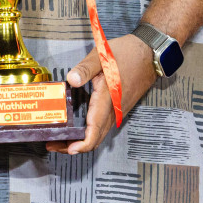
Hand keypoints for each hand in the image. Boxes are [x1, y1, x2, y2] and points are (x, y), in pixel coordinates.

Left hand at [45, 34, 158, 154]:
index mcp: (107, 99)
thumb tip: (71, 79)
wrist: (148, 55)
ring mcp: (117, 111)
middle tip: (54, 143)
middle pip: (95, 138)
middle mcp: (114, 111)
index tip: (68, 149)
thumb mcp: (102, 56)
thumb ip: (85, 68)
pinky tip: (78, 125)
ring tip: (62, 137)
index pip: (94, 131)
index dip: (82, 145)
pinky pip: (103, 126)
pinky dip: (90, 131)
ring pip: (99, 133)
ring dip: (82, 139)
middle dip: (75, 145)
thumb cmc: (126, 54)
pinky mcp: (119, 109)